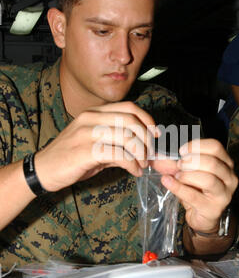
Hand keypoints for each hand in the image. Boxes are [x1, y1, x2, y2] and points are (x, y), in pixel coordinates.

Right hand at [35, 101, 158, 191]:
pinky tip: (134, 171)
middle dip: (146, 139)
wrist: (43, 170)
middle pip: (131, 120)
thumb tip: (144, 150)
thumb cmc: (70, 158)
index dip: (147, 119)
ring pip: (126, 136)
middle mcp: (91, 118)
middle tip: (150, 155)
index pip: (128, 107)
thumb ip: (118, 144)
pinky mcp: (85, 151)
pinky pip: (118, 154)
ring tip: (142, 165)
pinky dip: (132, 164)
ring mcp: (87, 133)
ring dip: (141, 153)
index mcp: (94, 113)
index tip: (155, 134)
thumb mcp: (95, 145)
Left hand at [151, 139, 237, 233]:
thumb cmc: (198, 191)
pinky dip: (178, 187)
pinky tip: (167, 182)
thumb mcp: (187, 173)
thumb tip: (155, 156)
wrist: (203, 217)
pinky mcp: (214, 209)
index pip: (216, 147)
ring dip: (187, 175)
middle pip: (212, 162)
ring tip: (176, 176)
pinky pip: (194, 196)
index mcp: (225, 163)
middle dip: (191, 161)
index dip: (196, 146)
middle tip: (178, 165)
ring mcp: (224, 194)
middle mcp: (229, 177)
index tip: (181, 151)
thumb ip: (173, 163)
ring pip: (207, 179)